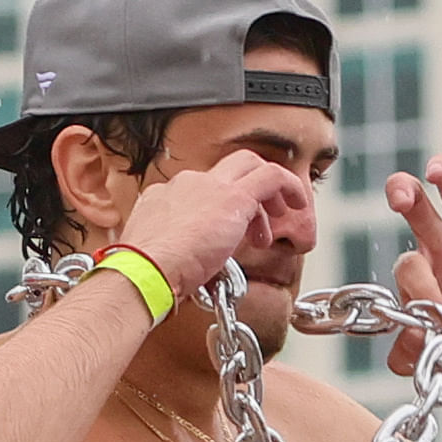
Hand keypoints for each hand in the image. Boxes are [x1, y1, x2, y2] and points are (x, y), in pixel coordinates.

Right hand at [110, 151, 320, 296]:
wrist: (144, 272)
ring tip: (271, 225)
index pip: (197, 191)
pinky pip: (272, 176)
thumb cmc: (144, 275)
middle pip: (226, 170)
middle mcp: (185, 184)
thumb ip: (171, 250)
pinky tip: (297, 203)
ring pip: (250, 166)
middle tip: (256, 220)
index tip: (223, 234)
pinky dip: (289, 186)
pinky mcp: (234, 197)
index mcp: (162, 197)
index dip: (216, 210)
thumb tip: (185, 264)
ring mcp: (209, 187)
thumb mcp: (154, 257)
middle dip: (246, 189)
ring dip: (267, 193)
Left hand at [383, 163, 441, 401]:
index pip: (409, 262)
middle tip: (399, 194)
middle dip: (404, 193)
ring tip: (436, 171)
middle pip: (416, 209)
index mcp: (419, 275)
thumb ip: (414, 347)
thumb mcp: (439, 352)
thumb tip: (406, 338)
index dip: (417, 279)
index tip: (433, 302)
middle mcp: (441, 249)